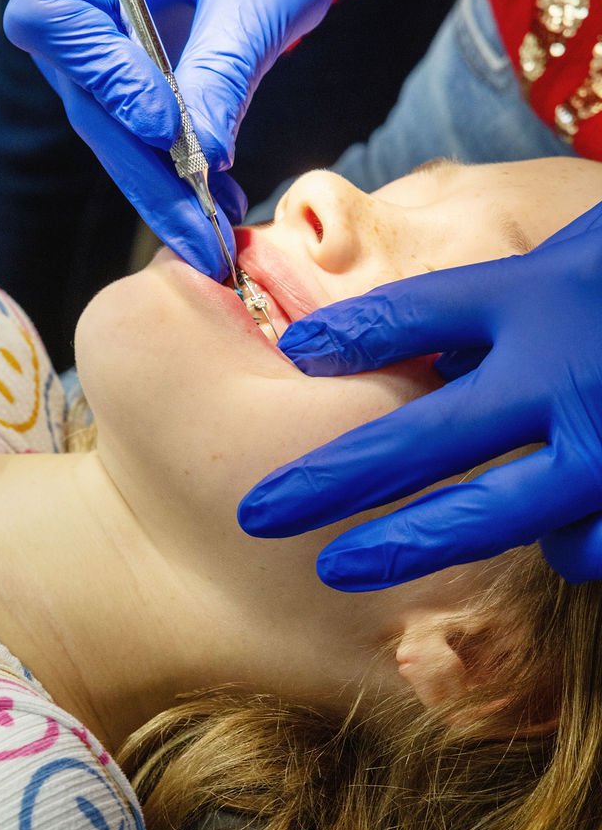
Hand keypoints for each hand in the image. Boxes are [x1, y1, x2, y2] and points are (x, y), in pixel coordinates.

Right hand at [4, 0, 343, 276]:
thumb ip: (224, 66)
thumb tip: (200, 157)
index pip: (59, 19)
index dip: (108, 80)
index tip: (170, 128)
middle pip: (85, 95)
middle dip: (145, 169)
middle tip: (200, 233)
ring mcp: (85, 31)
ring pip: (106, 127)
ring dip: (159, 186)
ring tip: (213, 234)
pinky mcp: (112, 66)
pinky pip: (129, 128)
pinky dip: (169, 172)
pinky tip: (211, 210)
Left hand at [237, 202, 601, 588]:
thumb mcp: (570, 267)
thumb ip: (494, 306)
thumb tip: (402, 338)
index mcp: (543, 299)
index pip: (416, 315)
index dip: (345, 338)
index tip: (288, 358)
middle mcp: (566, 373)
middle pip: (424, 437)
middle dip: (332, 479)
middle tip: (259, 512)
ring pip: (494, 515)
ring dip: (418, 539)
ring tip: (348, 562)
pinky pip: (585, 547)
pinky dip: (563, 549)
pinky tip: (549, 546)